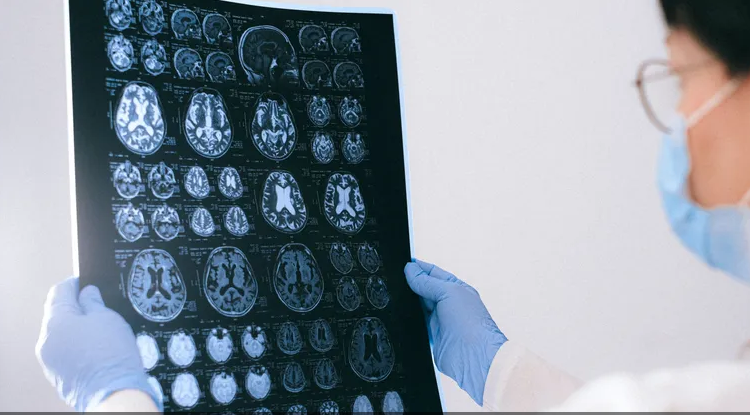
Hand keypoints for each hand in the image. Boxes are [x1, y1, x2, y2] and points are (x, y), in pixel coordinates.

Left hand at [35, 277, 161, 411]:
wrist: (115, 392)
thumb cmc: (112, 354)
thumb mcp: (107, 318)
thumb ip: (93, 302)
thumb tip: (87, 293)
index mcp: (55, 322)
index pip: (59, 292)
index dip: (75, 283)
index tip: (86, 282)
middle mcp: (46, 341)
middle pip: (58, 314)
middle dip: (77, 308)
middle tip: (100, 306)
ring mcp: (50, 360)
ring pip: (62, 335)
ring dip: (77, 328)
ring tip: (101, 331)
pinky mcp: (58, 375)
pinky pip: (65, 353)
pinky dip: (78, 347)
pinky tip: (97, 349)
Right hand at [404, 260, 506, 404]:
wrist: (473, 357)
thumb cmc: (471, 323)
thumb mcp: (448, 292)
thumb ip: (427, 282)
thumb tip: (410, 270)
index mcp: (457, 289)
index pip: (434, 273)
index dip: (419, 268)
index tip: (404, 264)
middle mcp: (449, 304)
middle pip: (425, 289)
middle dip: (412, 283)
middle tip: (395, 278)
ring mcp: (440, 320)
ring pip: (419, 306)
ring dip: (409, 301)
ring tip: (395, 293)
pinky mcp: (432, 335)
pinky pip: (416, 323)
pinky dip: (408, 318)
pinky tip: (399, 312)